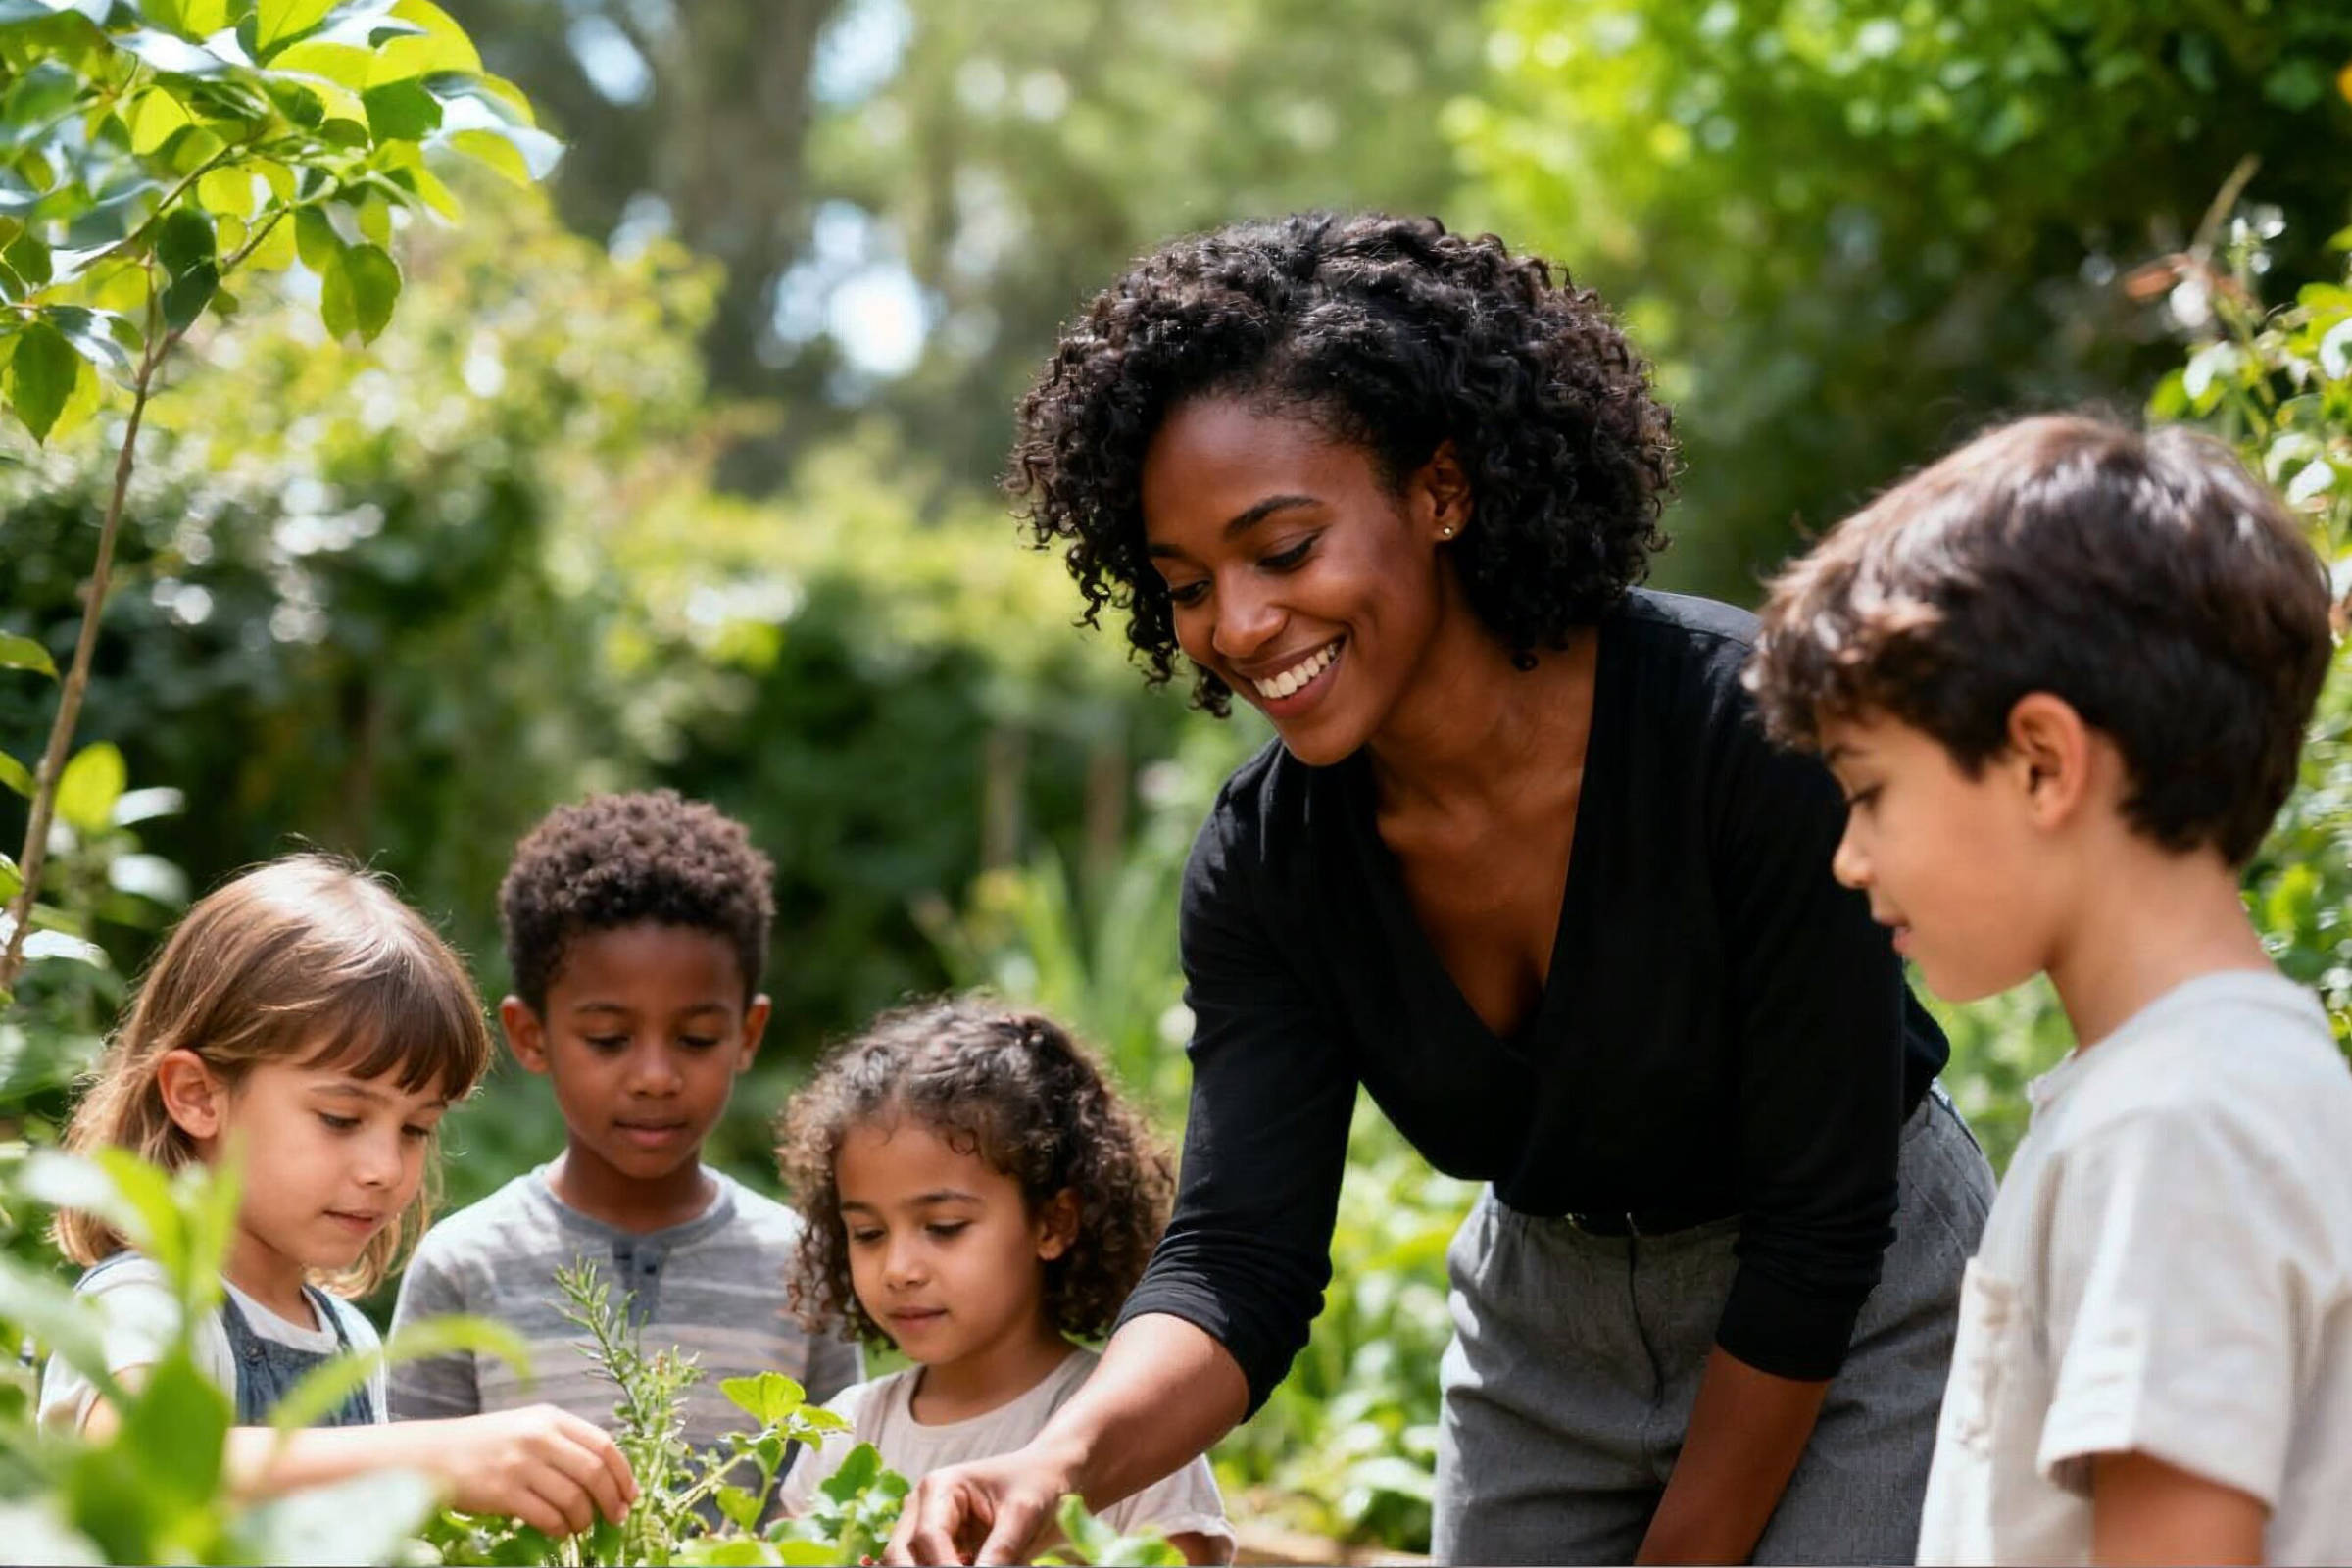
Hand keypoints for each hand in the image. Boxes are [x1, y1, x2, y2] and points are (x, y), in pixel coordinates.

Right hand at [426, 1404, 638, 1537]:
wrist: (433, 1455)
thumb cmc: (485, 1443)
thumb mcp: (527, 1427)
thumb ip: (564, 1442)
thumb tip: (607, 1475)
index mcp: (550, 1418)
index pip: (604, 1444)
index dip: (623, 1472)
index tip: (631, 1493)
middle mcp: (539, 1437)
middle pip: (594, 1472)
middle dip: (612, 1499)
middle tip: (616, 1517)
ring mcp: (521, 1465)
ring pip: (573, 1498)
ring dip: (584, 1519)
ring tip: (581, 1525)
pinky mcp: (503, 1492)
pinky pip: (547, 1517)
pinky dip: (560, 1528)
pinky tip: (559, 1530)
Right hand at [885, 1446, 1075, 1565]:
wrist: (1045, 1478)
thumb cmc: (1036, 1485)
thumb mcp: (1024, 1515)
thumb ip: (1001, 1551)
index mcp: (939, 1487)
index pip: (928, 1537)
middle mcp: (922, 1506)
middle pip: (900, 1554)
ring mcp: (925, 1527)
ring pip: (908, 1564)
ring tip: (974, 1567)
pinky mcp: (938, 1547)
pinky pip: (928, 1567)